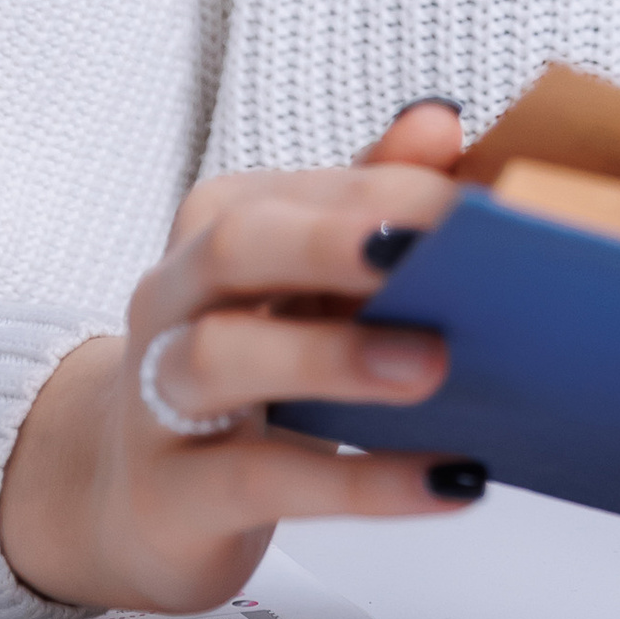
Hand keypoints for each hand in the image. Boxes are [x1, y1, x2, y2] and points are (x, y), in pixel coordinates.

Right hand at [0, 101, 482, 613]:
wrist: (139, 495)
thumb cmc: (249, 364)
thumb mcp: (308, 281)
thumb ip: (370, 203)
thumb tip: (440, 122)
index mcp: (215, 227)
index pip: (297, 191)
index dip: (386, 193)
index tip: (480, 205)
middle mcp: (173, 299)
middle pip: (233, 248)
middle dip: (330, 241)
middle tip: (433, 254)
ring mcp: (159, 400)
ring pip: (221, 359)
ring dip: (331, 360)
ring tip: (432, 368)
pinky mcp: (173, 496)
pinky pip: (262, 481)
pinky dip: (360, 482)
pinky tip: (448, 481)